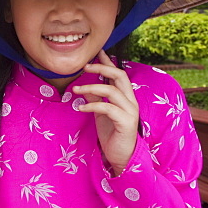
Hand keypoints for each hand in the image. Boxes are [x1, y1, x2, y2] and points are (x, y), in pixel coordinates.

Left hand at [73, 50, 139, 174]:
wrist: (123, 157)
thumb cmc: (112, 134)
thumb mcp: (100, 113)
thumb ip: (96, 99)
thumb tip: (85, 87)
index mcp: (125, 97)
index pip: (118, 74)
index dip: (108, 62)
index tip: (97, 51)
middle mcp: (131, 101)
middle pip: (120, 76)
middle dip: (101, 67)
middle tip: (84, 66)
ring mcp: (130, 111)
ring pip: (112, 90)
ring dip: (91, 87)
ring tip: (76, 89)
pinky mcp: (126, 122)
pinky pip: (108, 108)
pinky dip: (92, 105)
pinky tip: (80, 108)